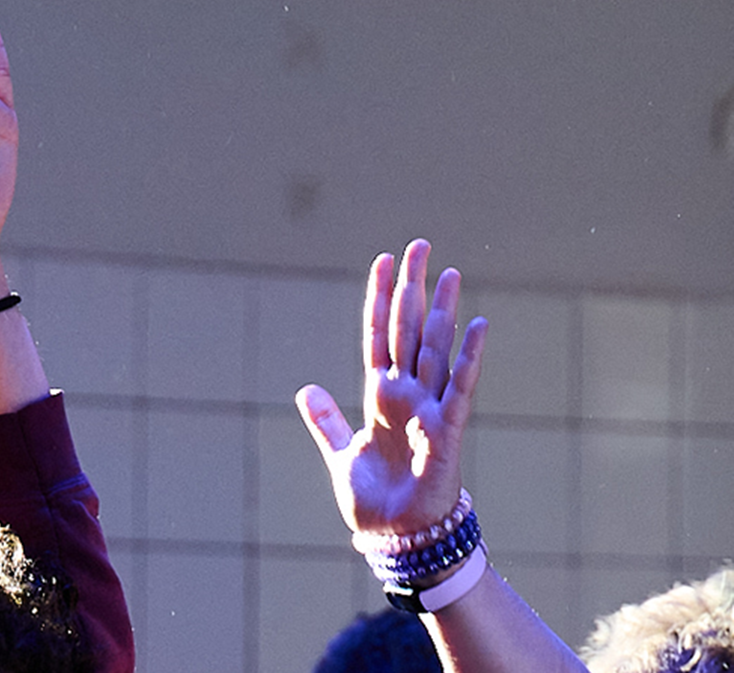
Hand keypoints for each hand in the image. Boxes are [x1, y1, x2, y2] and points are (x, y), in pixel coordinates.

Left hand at [298, 239, 487, 534]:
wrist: (397, 538)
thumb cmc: (375, 500)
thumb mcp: (340, 453)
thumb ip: (326, 421)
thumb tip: (306, 390)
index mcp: (380, 395)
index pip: (379, 335)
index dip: (379, 299)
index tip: (384, 261)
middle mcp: (406, 393)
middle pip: (409, 329)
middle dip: (413, 288)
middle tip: (421, 246)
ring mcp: (428, 408)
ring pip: (435, 349)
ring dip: (442, 312)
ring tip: (450, 273)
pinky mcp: (446, 430)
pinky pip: (459, 388)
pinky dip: (468, 359)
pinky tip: (477, 327)